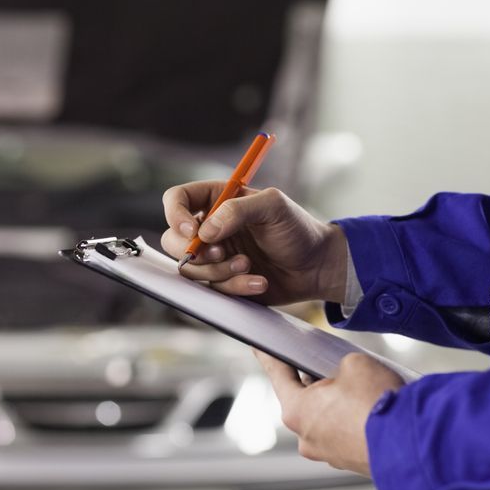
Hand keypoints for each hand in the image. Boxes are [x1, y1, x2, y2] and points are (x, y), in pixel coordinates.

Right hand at [161, 181, 348, 304]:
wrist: (317, 266)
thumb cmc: (298, 229)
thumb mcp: (274, 207)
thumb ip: (237, 210)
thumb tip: (204, 232)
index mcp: (217, 200)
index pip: (177, 200)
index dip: (175, 215)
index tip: (192, 232)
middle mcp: (210, 228)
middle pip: (173, 240)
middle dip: (195, 253)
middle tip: (220, 253)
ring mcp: (214, 256)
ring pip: (191, 270)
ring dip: (218, 271)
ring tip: (248, 265)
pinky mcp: (223, 282)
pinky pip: (213, 290)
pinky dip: (235, 287)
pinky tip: (259, 281)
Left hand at [254, 350, 404, 476]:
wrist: (413, 445)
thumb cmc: (378, 404)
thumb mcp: (354, 363)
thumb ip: (339, 365)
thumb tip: (344, 376)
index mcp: (296, 410)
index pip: (278, 374)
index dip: (269, 356)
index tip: (258, 348)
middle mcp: (306, 437)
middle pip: (304, 399)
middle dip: (317, 381)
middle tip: (331, 364)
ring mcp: (328, 454)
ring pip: (326, 418)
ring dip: (339, 403)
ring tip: (362, 388)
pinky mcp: (350, 462)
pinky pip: (345, 433)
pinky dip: (354, 420)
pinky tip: (371, 408)